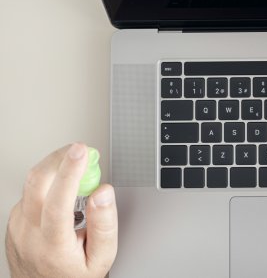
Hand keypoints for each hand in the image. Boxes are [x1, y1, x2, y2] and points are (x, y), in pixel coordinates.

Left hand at [5, 144, 117, 277]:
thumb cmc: (74, 275)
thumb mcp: (102, 257)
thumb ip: (105, 224)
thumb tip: (103, 192)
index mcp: (52, 245)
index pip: (58, 201)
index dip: (71, 172)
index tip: (83, 152)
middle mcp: (28, 234)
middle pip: (36, 183)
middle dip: (59, 158)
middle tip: (81, 150)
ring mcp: (16, 227)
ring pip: (31, 184)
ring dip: (54, 169)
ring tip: (77, 171)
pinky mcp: (13, 221)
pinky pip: (29, 192)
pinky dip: (48, 183)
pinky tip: (62, 190)